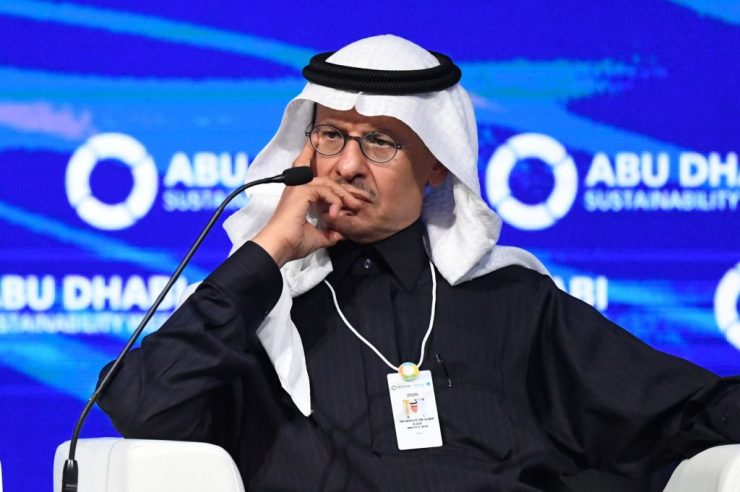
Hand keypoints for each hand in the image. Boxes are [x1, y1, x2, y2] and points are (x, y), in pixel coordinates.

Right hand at [252, 143, 364, 266]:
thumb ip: (329, 234)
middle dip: (345, 190)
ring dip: (343, 194)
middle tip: (358, 201)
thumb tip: (341, 235)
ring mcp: (299, 188)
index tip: (352, 198)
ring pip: (328, 183)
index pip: (320, 184)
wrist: (280, 247)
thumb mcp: (317, 238)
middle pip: (327, 181)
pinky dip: (334, 202)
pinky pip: (325, 191)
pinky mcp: (302, 191)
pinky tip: (335, 215)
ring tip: (355, 206)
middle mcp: (299, 190)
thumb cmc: (292, 243)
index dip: (336, 188)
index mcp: (300, 198)